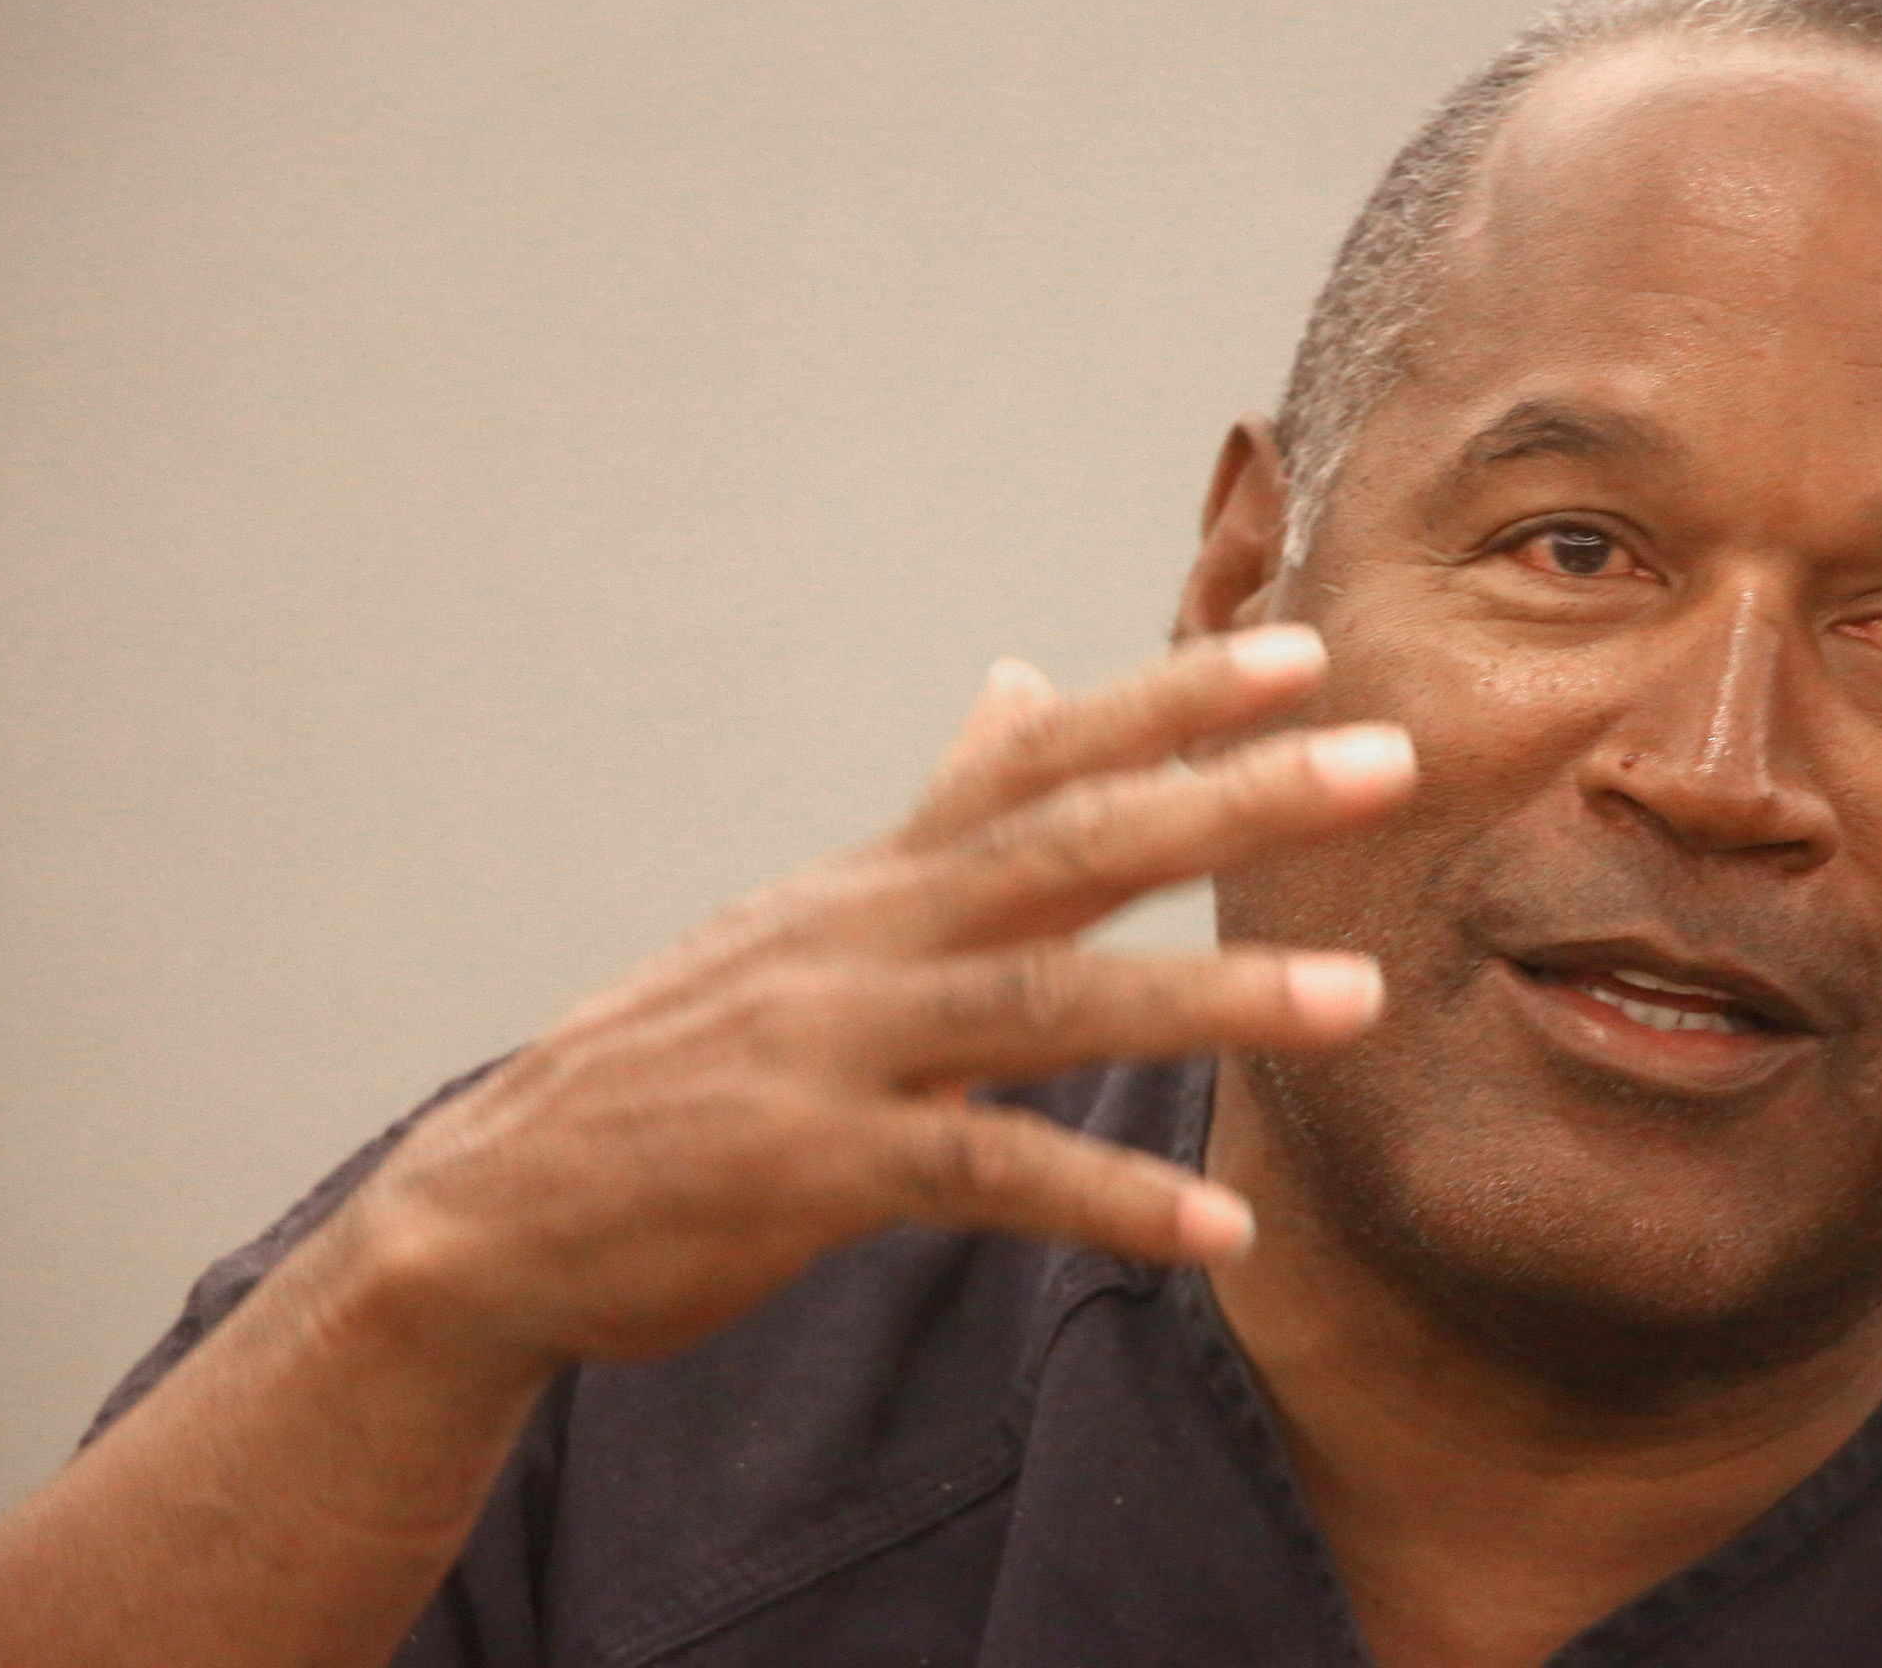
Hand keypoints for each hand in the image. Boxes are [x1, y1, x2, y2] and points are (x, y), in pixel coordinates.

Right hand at [338, 625, 1413, 1366]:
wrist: (494, 1205)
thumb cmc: (681, 1061)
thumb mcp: (813, 920)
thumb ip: (941, 814)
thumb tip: (1025, 676)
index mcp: (881, 880)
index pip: (1044, 757)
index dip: (1171, 698)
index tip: (1303, 652)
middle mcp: (868, 936)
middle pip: (1074, 844)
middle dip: (1236, 794)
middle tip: (1388, 758)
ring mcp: (836, 1045)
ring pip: (1053, 1001)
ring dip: (1215, 997)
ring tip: (1358, 998)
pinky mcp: (809, 1168)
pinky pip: (986, 1174)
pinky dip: (1108, 1198)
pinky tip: (1224, 1229)